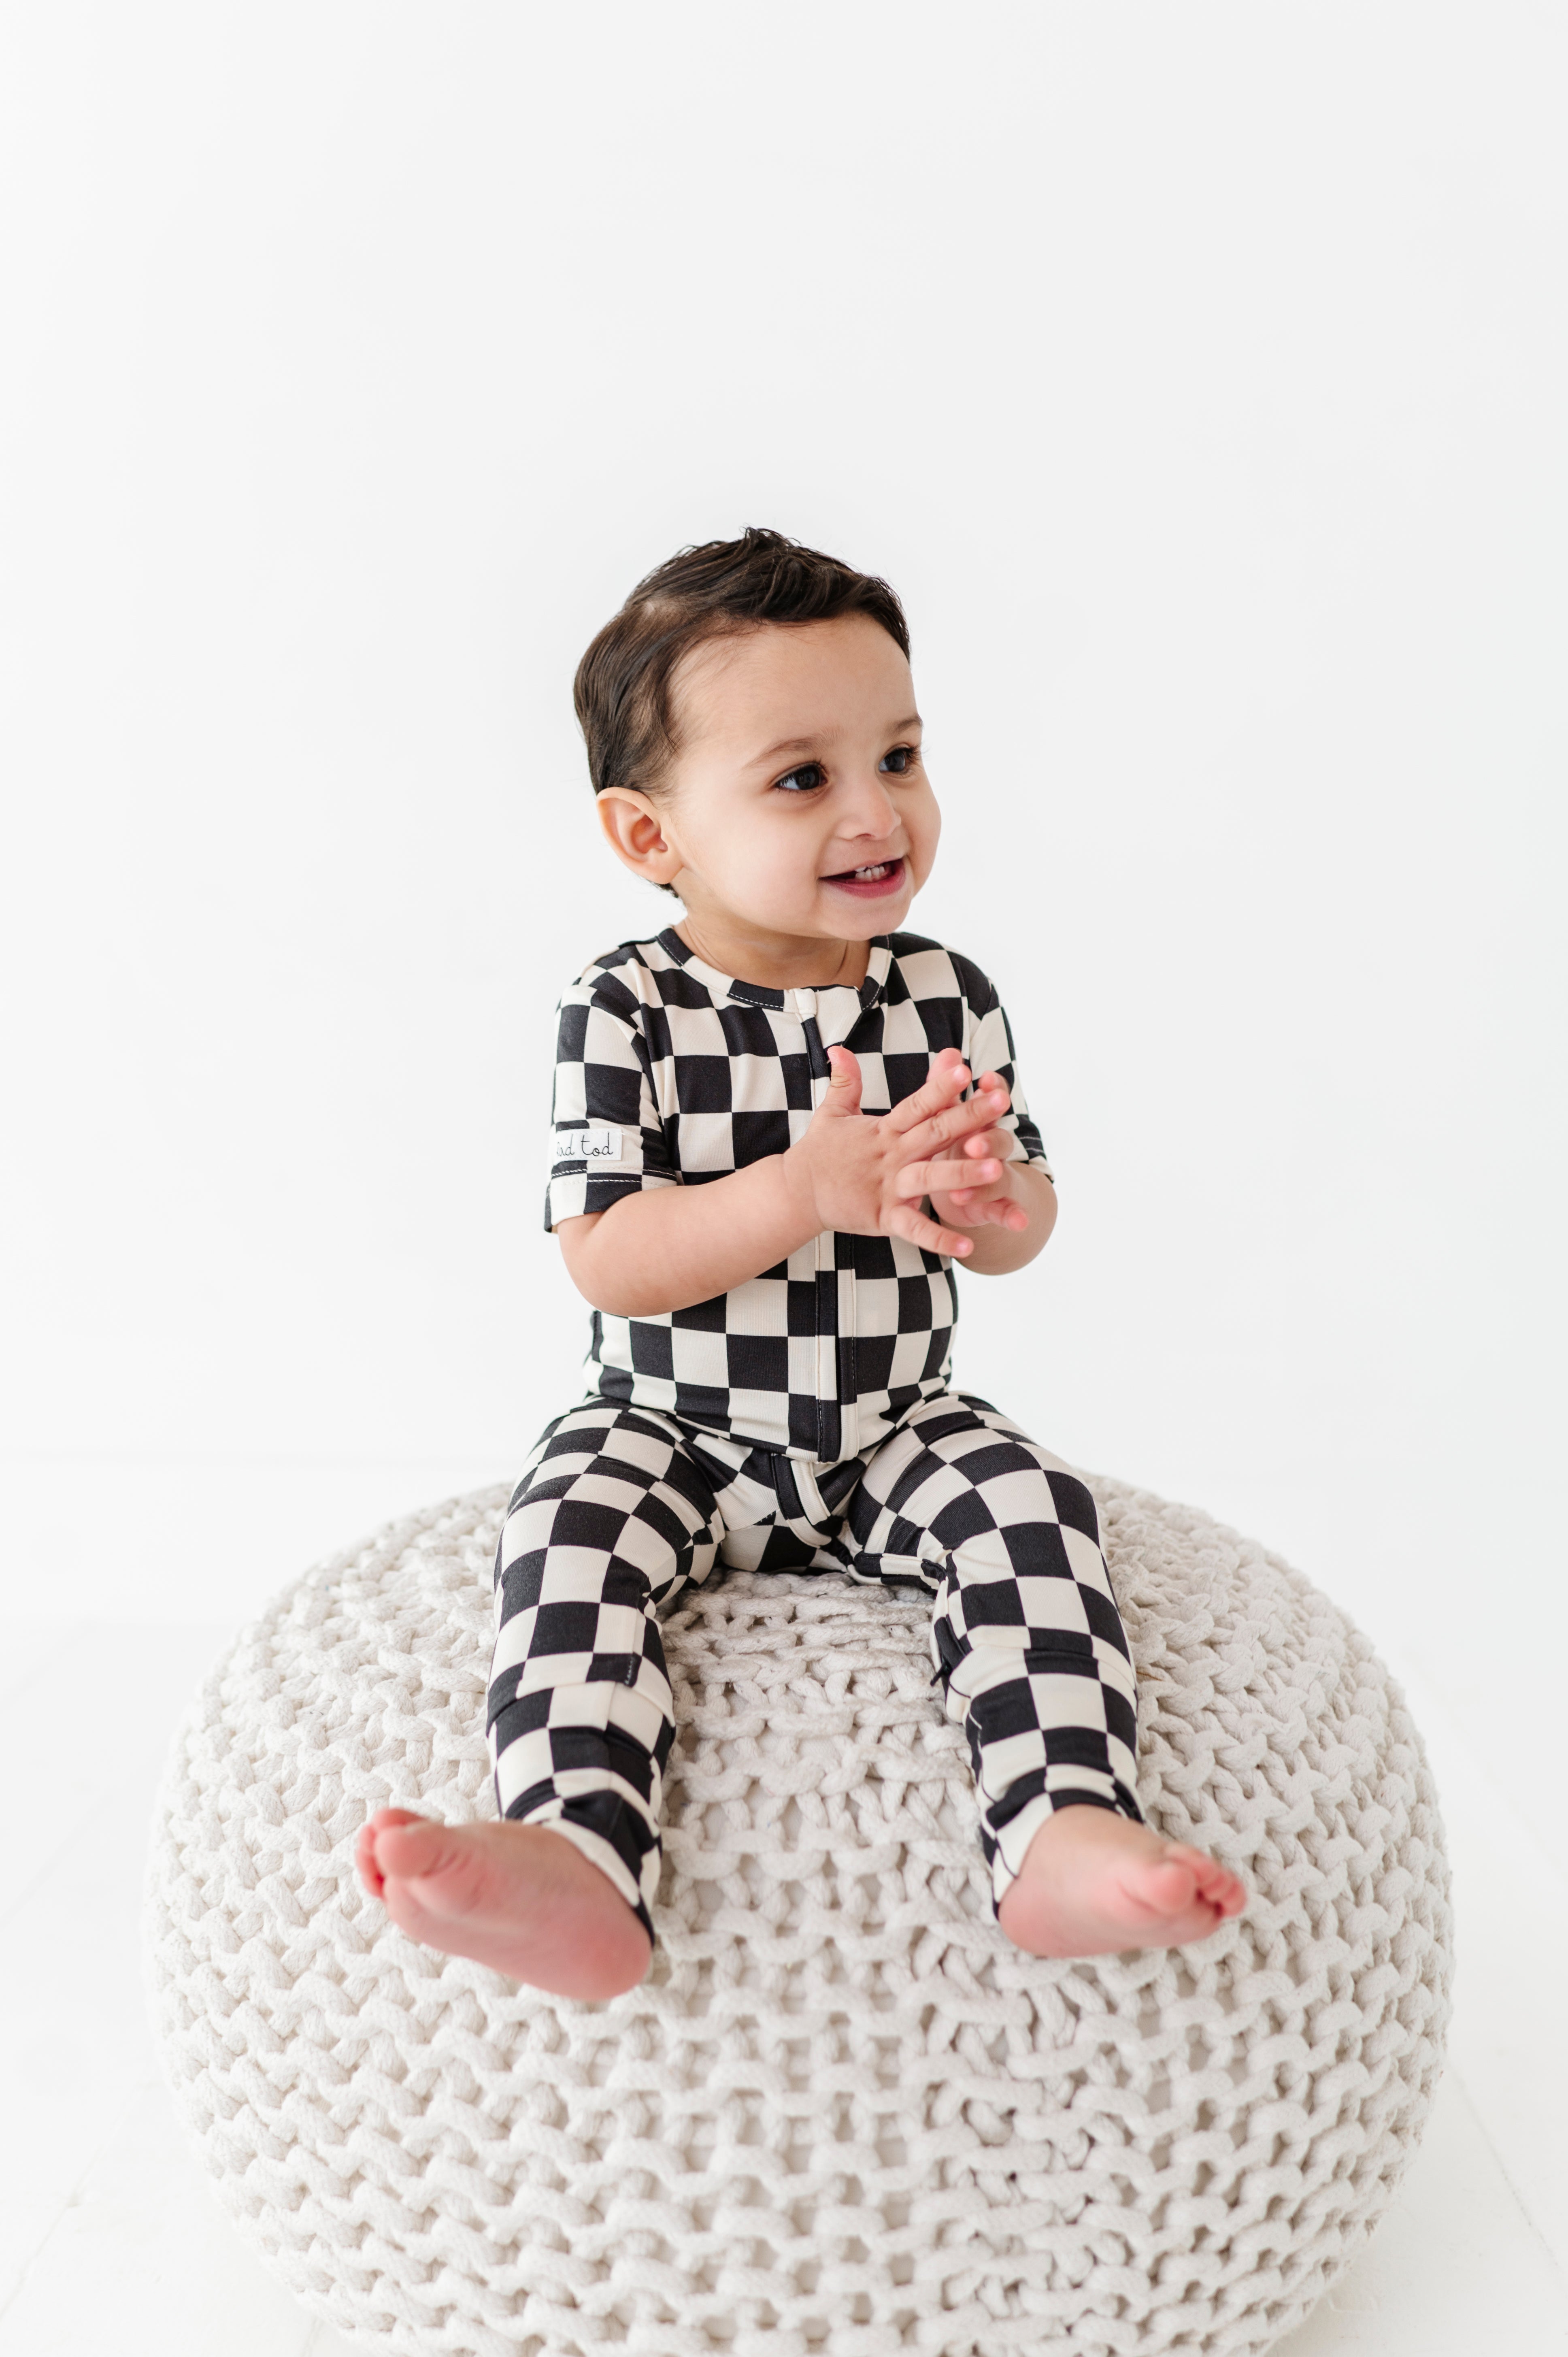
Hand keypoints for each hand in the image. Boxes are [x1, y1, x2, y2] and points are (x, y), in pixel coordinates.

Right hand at [785, 1045, 1011, 1256]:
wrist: (796, 1192)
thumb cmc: (819, 1153)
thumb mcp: (832, 1112)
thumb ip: (844, 1081)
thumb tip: (839, 1048)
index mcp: (884, 1131)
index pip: (917, 1104)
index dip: (940, 1087)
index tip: (965, 1069)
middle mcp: (891, 1156)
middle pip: (935, 1133)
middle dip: (969, 1117)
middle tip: (1002, 1102)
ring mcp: (889, 1187)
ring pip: (930, 1178)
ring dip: (963, 1173)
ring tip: (997, 1168)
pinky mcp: (883, 1216)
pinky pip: (915, 1228)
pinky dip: (939, 1239)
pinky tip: (969, 1245)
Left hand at [928, 1070, 1030, 1234]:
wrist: (974, 1186)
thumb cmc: (956, 1142)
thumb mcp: (946, 1117)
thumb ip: (944, 1088)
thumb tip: (949, 1052)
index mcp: (977, 1121)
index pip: (989, 1101)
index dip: (991, 1091)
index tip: (985, 1079)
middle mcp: (993, 1146)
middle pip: (997, 1138)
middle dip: (988, 1138)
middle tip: (975, 1141)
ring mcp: (997, 1175)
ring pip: (1000, 1174)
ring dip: (990, 1177)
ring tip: (982, 1180)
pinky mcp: (996, 1203)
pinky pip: (1005, 1209)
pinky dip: (1013, 1215)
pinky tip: (1020, 1222)